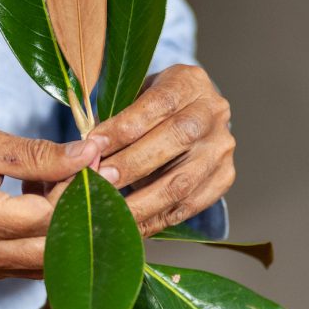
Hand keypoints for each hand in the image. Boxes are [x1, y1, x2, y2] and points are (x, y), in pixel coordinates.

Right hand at [0, 123, 100, 279]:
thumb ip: (36, 153)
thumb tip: (87, 152)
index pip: (46, 215)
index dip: (78, 188)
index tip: (94, 159)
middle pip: (54, 246)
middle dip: (84, 212)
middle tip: (100, 178)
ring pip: (47, 261)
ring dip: (69, 227)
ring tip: (73, 186)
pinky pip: (30, 264)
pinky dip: (48, 237)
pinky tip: (48, 202)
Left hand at [87, 64, 235, 236]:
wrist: (190, 118)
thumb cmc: (150, 108)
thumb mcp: (133, 97)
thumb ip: (114, 119)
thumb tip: (85, 152)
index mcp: (189, 82)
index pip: (158, 102)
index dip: (124, 126)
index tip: (92, 145)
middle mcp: (213, 112)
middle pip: (176, 138)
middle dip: (132, 164)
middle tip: (99, 181)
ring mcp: (222, 148)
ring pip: (183, 180)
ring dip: (142, 202)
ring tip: (110, 211)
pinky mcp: (223, 178)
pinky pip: (189, 206)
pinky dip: (156, 219)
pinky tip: (131, 226)